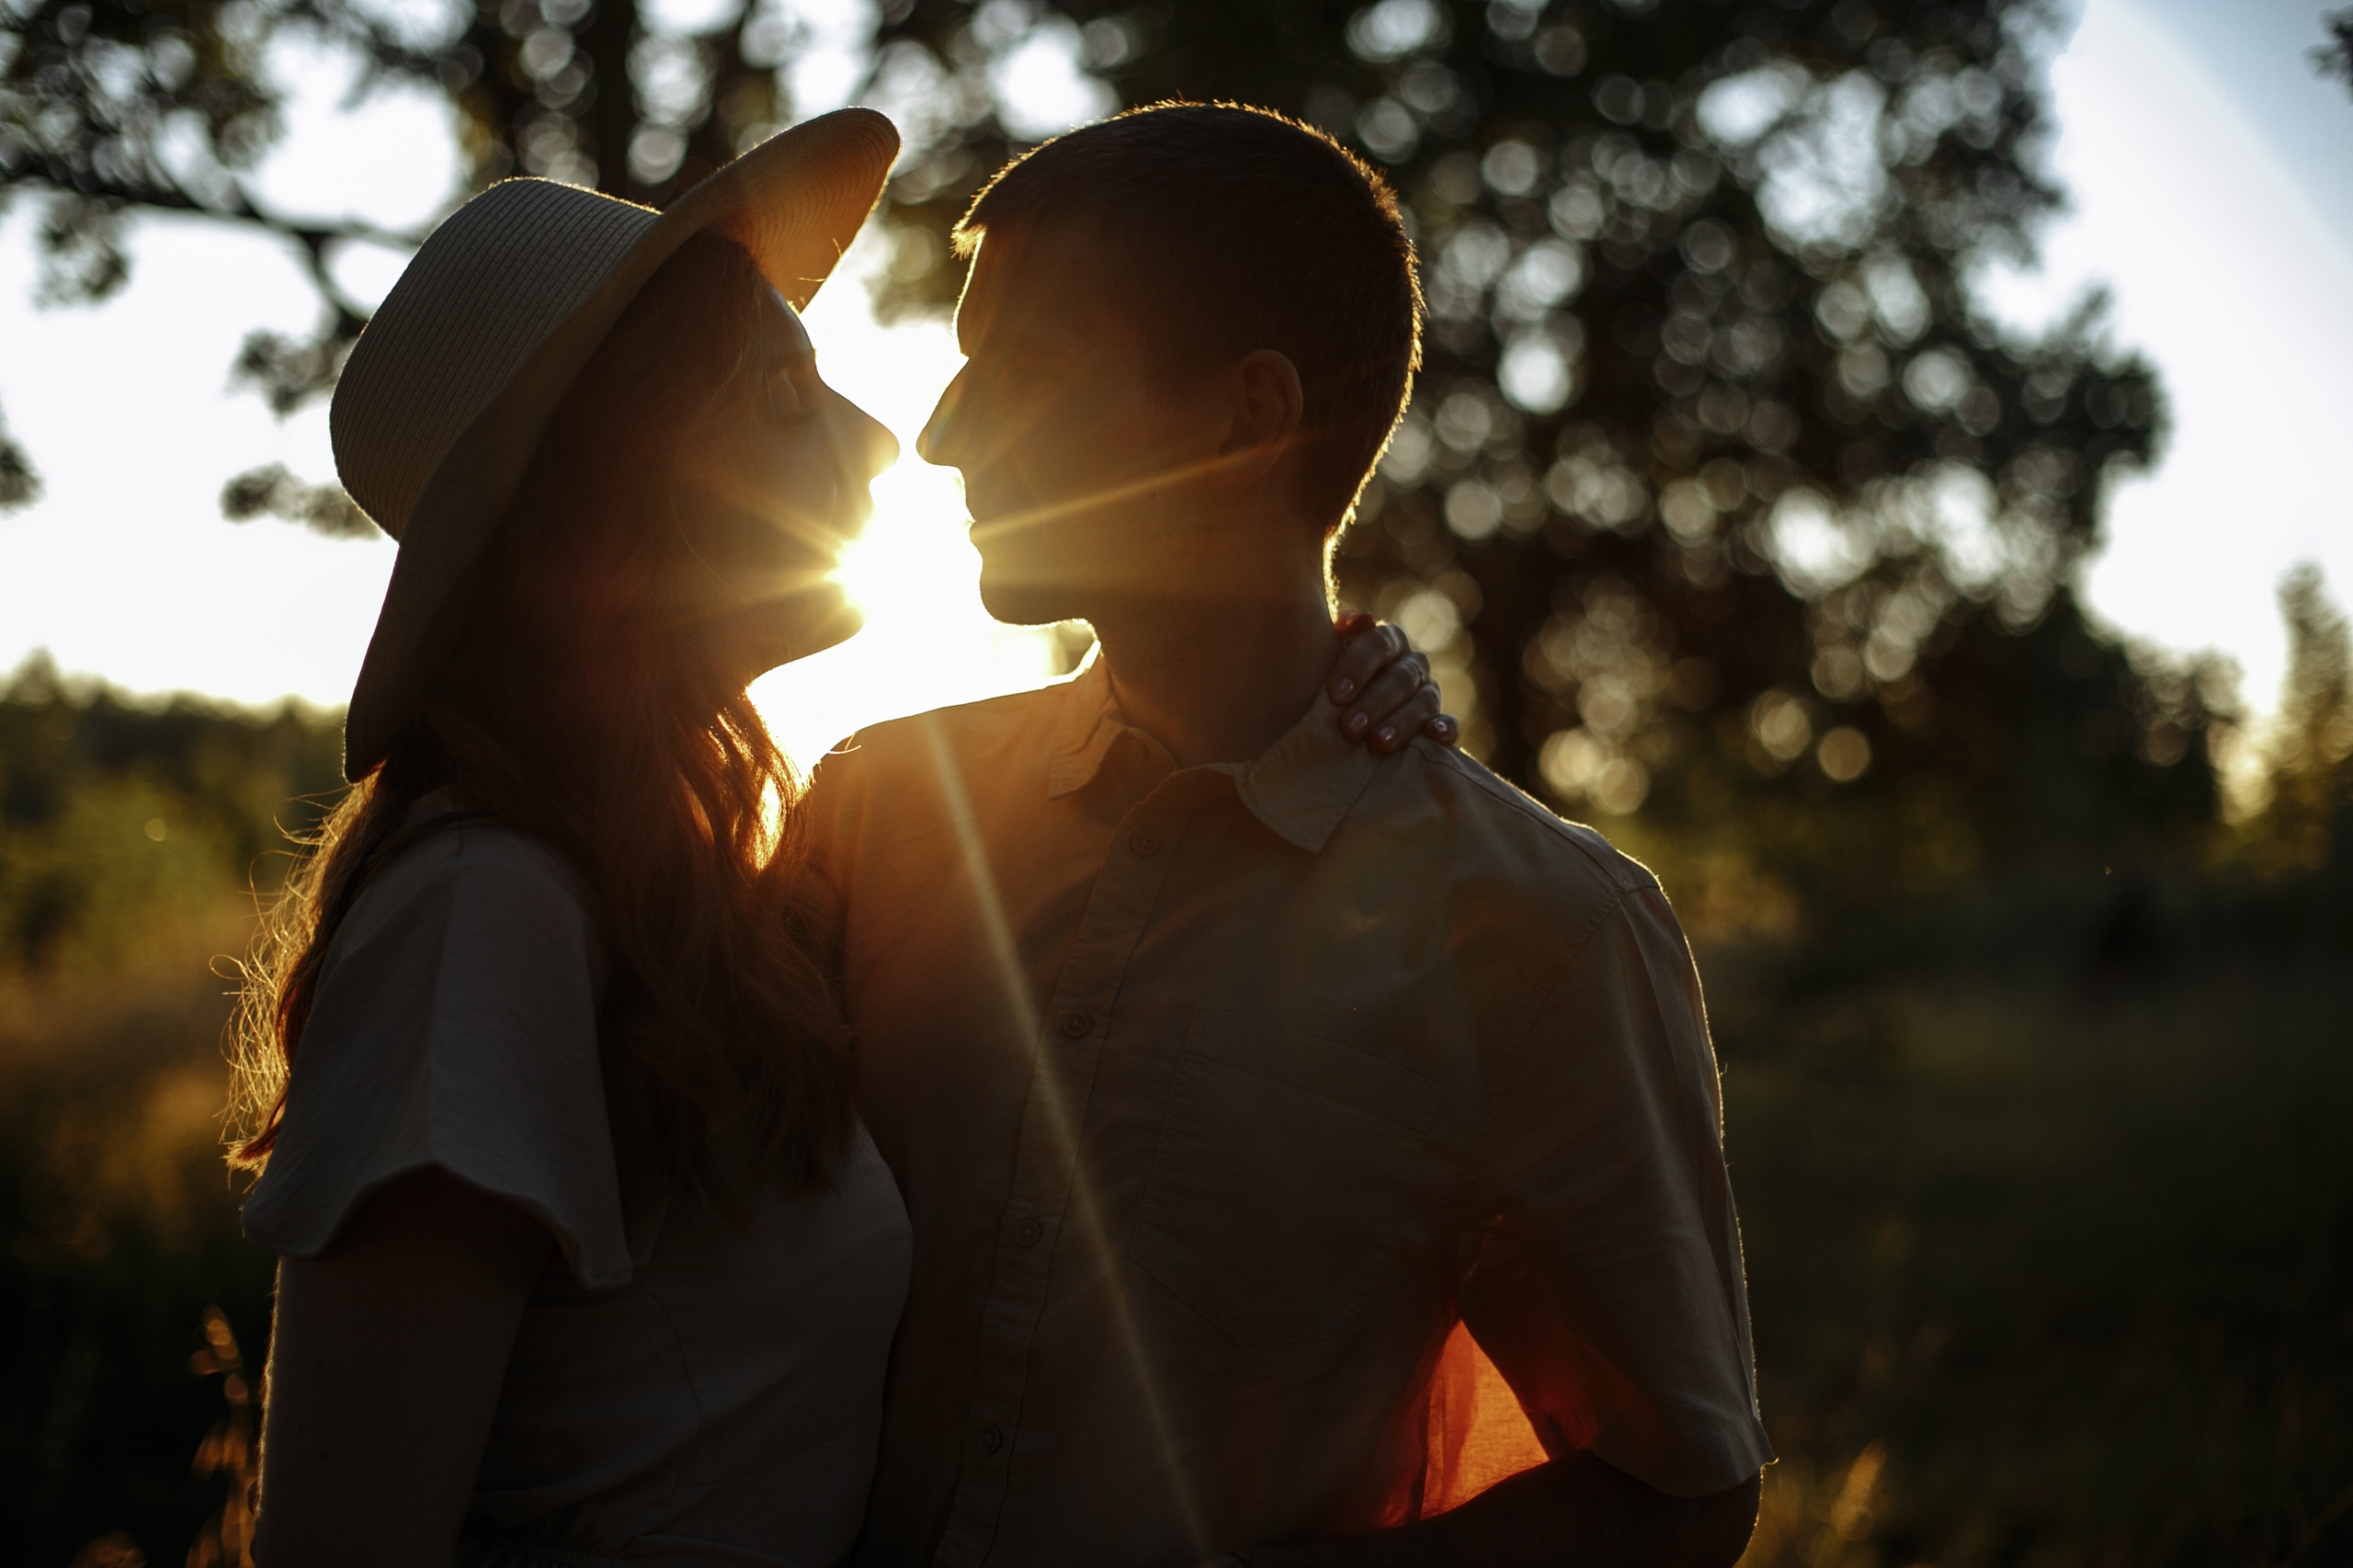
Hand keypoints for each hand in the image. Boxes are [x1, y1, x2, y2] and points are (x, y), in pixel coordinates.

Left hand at [1328, 612, 1460, 754]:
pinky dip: (1444, 729)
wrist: (1345, 715)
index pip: (1378, 644)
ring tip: (1377, 742)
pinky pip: (1451, 723)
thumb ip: (1338, 635)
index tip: (1335, 695)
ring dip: (1401, 722)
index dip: (1357, 667)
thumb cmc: (1332, 684)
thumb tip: (1356, 622)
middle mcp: (1412, 663)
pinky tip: (1432, 736)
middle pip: (1400, 677)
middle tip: (1350, 728)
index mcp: (1388, 641)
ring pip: (1424, 701)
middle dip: (1374, 703)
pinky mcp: (1439, 721)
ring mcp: (1429, 692)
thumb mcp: (1326, 657)